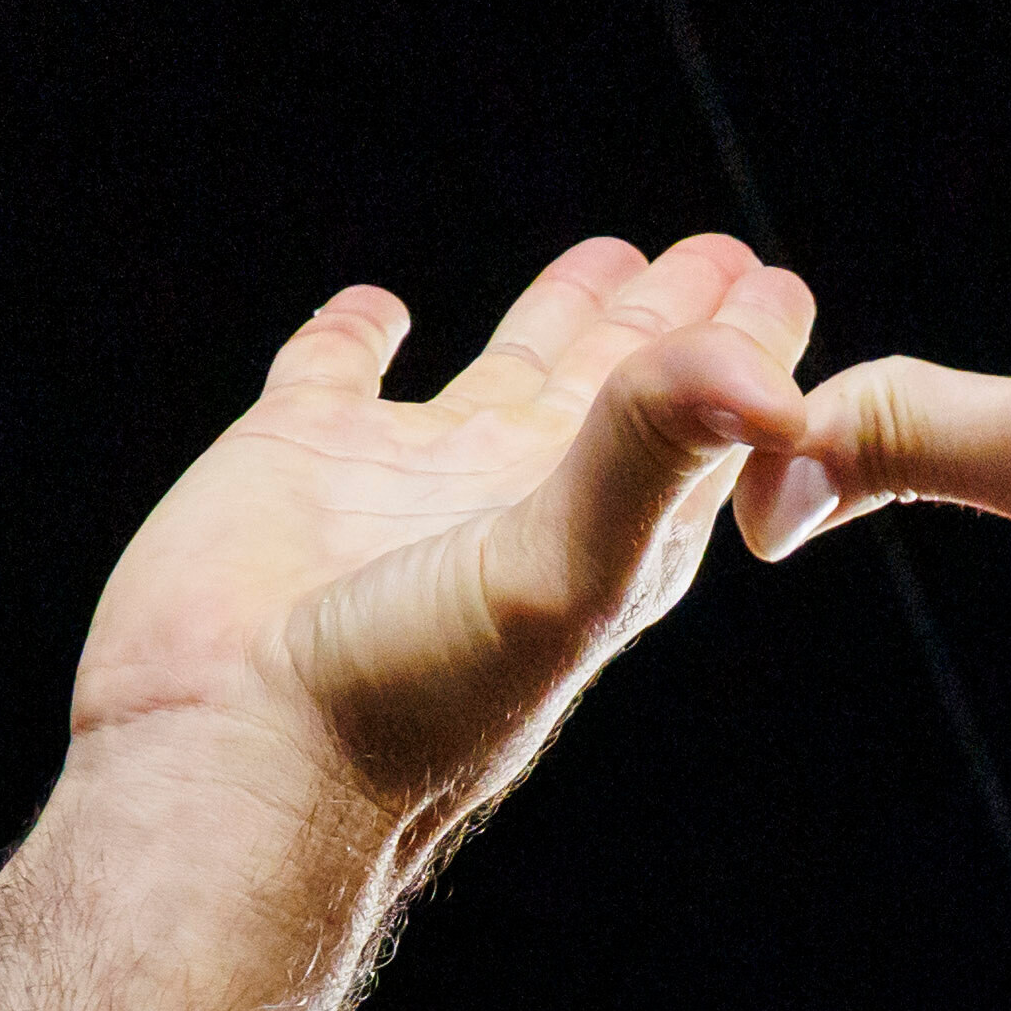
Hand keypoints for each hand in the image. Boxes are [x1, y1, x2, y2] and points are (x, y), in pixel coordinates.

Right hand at [70, 236, 812, 836]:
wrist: (232, 759)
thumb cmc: (410, 700)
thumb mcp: (565, 567)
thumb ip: (657, 449)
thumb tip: (778, 377)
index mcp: (598, 531)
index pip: (698, 423)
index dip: (742, 353)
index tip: (777, 286)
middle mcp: (511, 499)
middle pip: (613, 386)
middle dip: (667, 319)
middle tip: (717, 251)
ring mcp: (403, 478)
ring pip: (497, 371)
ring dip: (553, 315)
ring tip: (607, 259)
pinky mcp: (293, 458)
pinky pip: (333, 372)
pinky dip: (358, 334)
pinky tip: (379, 310)